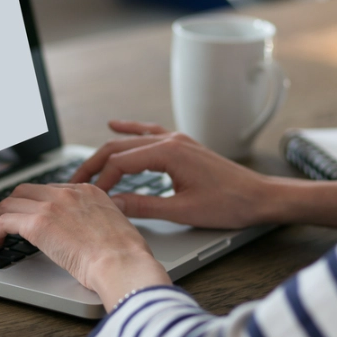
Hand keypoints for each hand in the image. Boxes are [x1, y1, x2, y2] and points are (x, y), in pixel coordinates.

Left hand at [0, 182, 170, 310]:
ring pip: (10, 202)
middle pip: (27, 190)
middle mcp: (68, 192)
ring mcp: (51, 206)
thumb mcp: (117, 227)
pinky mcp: (37, 223)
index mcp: (88, 191)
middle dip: (13, 204)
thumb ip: (100, 222)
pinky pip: (4, 220)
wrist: (123, 263)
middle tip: (5, 219)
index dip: (36, 203)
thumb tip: (91, 234)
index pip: (52, 190)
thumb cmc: (126, 256)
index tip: (29, 214)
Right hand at [70, 120, 273, 229]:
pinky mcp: (182, 146)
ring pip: (131, 141)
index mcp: (169, 152)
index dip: (102, 182)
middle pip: (119, 147)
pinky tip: (114, 125)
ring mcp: (176, 140)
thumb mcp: (183, 211)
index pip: (121, 163)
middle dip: (95, 165)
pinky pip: (148, 132)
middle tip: (75, 183)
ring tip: (86, 166)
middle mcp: (170, 140)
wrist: (261, 197)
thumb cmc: (230, 204)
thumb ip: (144, 206)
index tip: (93, 200)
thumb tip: (113, 204)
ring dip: (107, 152)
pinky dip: (129, 130)